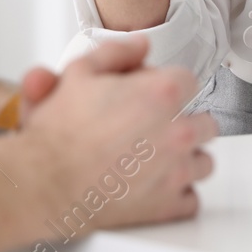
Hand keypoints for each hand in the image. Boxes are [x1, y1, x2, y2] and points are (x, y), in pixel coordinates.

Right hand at [20, 35, 215, 229]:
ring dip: (186, 159)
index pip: (189, 81)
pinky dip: (177, 195)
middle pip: (205, 123)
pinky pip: (191, 201)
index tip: (152, 95)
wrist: (46, 179)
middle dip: (184, 122)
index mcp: (163, 93)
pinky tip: (155, 186)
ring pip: (203, 162)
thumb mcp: (80, 71)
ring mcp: (178, 171)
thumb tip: (140, 46)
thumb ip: (117, 52)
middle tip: (155, 128)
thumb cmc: (60, 132)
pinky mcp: (169, 206)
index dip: (167, 86)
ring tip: (156, 158)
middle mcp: (179, 131)